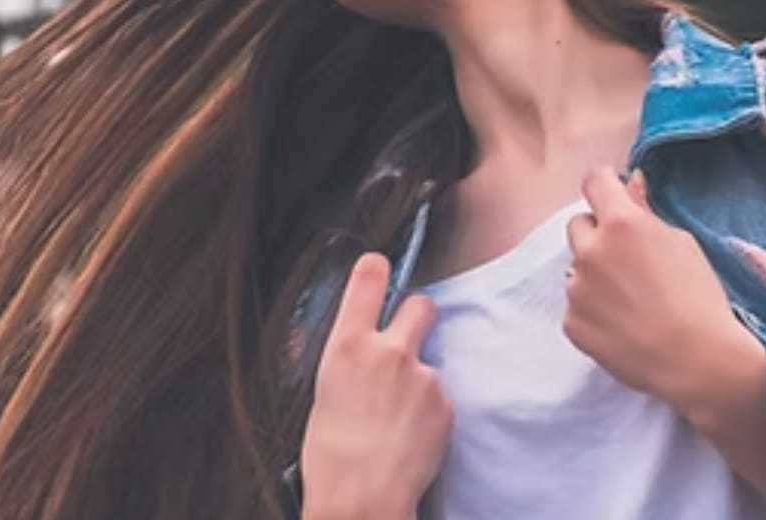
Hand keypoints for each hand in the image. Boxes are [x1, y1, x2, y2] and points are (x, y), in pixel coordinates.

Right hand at [300, 252, 452, 519]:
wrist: (362, 502)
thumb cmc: (328, 457)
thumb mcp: (319, 394)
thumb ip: (337, 357)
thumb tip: (339, 338)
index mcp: (347, 346)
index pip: (370, 277)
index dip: (377, 270)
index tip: (380, 270)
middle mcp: (389, 352)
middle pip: (420, 303)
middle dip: (417, 315)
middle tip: (405, 339)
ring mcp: (422, 377)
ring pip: (429, 360)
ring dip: (419, 379)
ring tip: (397, 417)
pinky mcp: (445, 404)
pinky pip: (440, 396)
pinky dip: (430, 411)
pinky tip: (411, 435)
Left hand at [562, 165, 752, 410]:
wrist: (698, 361)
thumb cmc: (699, 298)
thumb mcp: (681, 243)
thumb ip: (646, 211)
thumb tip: (629, 183)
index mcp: (621, 224)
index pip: (594, 182)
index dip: (605, 185)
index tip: (613, 194)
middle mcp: (590, 252)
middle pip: (579, 224)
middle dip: (599, 233)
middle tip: (629, 258)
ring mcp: (577, 290)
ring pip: (578, 268)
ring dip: (596, 275)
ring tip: (632, 300)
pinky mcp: (572, 323)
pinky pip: (577, 305)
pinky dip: (594, 310)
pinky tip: (624, 324)